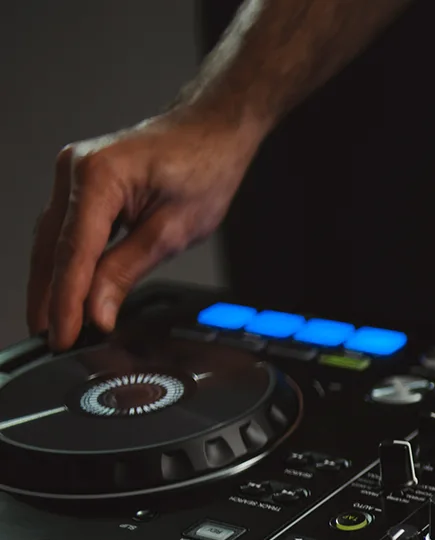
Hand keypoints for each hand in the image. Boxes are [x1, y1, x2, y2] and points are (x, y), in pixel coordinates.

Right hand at [27, 110, 262, 349]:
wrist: (212, 130)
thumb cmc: (204, 166)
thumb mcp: (173, 230)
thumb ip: (127, 270)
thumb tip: (97, 310)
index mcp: (98, 176)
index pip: (73, 253)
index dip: (65, 301)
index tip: (63, 335)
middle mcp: (75, 169)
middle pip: (52, 247)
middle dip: (48, 297)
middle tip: (48, 340)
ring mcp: (74, 172)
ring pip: (52, 240)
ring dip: (51, 282)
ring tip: (52, 324)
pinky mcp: (81, 182)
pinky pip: (65, 228)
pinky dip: (65, 261)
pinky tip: (65, 290)